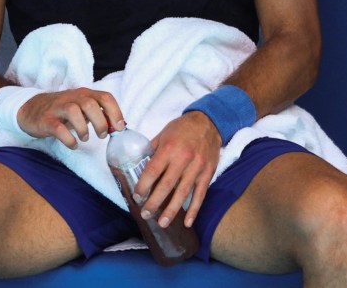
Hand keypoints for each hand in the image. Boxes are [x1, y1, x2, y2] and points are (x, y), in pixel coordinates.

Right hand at [17, 88, 124, 148]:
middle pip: (90, 104)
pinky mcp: (46, 120)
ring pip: (74, 111)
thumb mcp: (82, 108)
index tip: (119, 128)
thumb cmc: (63, 110)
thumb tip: (118, 125)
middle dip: (100, 122)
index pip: (105, 97)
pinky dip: (69, 139)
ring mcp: (58, 108)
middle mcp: (72, 98)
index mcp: (85, 94)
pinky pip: (58, 128)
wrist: (32, 109)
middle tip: (102, 135)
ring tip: (85, 138)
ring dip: (83, 128)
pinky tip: (73, 144)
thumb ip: (99, 113)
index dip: (115, 112)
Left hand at [133, 111, 221, 228]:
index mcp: (169, 148)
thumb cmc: (182, 128)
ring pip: (183, 193)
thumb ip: (152, 150)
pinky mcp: (208, 173)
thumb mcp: (163, 133)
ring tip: (162, 223)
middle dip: (154, 202)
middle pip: (166, 185)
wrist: (209, 122)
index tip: (137, 196)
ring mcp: (197, 167)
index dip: (143, 186)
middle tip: (145, 214)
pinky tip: (187, 222)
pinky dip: (194, 210)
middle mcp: (183, 158)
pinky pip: (200, 194)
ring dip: (172, 210)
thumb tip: (138, 164)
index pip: (152, 171)